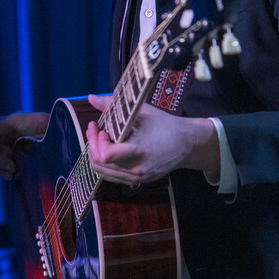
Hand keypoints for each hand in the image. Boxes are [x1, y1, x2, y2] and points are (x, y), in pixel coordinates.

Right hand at [0, 111, 49, 179]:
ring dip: (0, 164)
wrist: (58, 134)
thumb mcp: (15, 121)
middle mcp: (3, 143)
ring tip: (12, 165)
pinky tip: (13, 172)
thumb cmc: (38, 123)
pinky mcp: (19, 168)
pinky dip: (6, 174)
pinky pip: (5, 174)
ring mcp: (11, 156)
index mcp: (0, 130)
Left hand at [86, 96, 219, 185]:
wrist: (186, 144)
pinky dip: (105, 163)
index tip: (98, 127)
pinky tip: (109, 149)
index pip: (105, 155)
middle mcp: (136, 168)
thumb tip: (92, 98)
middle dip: (92, 146)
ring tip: (101, 139)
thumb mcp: (141, 111)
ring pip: (102, 172)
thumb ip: (113, 104)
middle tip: (95, 131)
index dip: (96, 141)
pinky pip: (112, 176)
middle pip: (99, 164)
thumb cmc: (164, 125)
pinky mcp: (137, 181)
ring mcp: (136, 177)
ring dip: (96, 154)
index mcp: (139, 150)